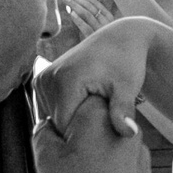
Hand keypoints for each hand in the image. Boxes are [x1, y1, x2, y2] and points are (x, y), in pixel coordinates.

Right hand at [30, 81, 150, 172]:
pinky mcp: (143, 168)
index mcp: (97, 113)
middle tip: (65, 159)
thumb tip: (45, 127)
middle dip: (78, 137)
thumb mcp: (46, 158)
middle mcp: (122, 124)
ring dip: (93, 154)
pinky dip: (108, 170)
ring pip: (107, 143)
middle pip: (93, 122)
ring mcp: (137, 147)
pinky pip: (119, 162)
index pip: (75, 100)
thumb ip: (42, 134)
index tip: (55, 135)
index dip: (61, 119)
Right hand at [43, 18, 152, 141]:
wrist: (119, 39)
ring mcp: (41, 79)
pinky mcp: (41, 80)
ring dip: (71, 119)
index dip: (84, 132)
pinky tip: (84, 104)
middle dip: (78, 126)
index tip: (105, 127)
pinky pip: (50, 108)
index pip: (65, 126)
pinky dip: (66, 111)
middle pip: (56, 122)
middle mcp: (47, 78)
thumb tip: (130, 134)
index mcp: (64, 81)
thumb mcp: (128, 87)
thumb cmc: (126, 63)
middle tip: (102, 114)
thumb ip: (123, 111)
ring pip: (51, 117)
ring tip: (94, 106)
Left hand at [51, 0, 112, 53]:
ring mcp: (102, 31)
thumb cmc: (105, 38)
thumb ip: (104, 8)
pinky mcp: (95, 40)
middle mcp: (108, 22)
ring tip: (64, 0)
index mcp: (110, 17)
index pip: (95, 3)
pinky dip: (79, 21)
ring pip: (88, 15)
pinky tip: (71, 14)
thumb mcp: (106, 22)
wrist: (106, 58)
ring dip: (75, 6)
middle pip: (90, 7)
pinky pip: (86, 28)